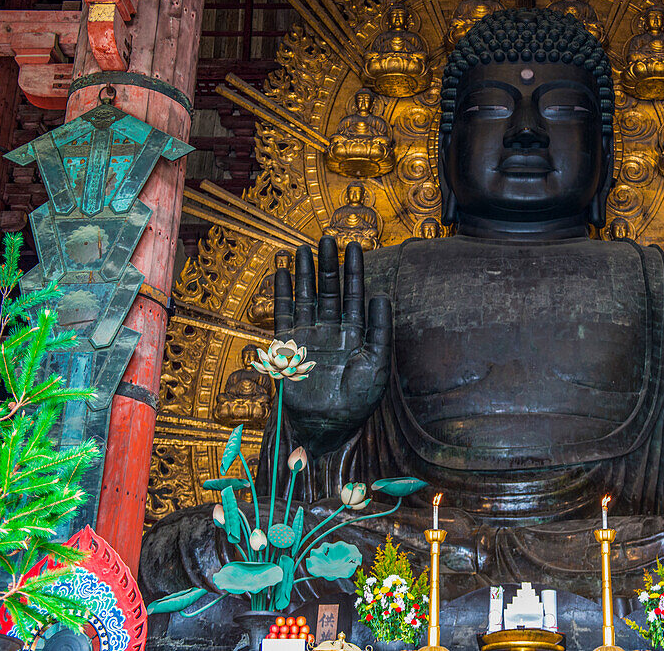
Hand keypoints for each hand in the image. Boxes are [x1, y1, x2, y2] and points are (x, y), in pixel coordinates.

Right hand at [273, 238, 391, 455]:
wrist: (328, 425)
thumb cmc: (358, 400)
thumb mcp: (377, 364)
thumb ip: (380, 330)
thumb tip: (380, 296)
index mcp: (355, 333)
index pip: (354, 295)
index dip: (354, 271)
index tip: (355, 246)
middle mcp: (331, 330)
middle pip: (329, 290)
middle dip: (329, 265)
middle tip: (328, 238)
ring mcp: (309, 336)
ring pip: (306, 297)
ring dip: (305, 273)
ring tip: (304, 248)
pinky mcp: (289, 346)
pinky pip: (284, 314)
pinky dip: (282, 294)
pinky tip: (282, 272)